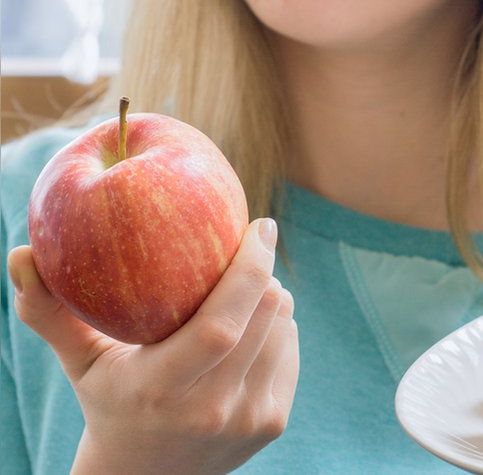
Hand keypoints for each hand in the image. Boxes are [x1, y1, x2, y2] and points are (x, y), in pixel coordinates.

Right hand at [8, 218, 298, 474]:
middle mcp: (210, 409)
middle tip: (248, 247)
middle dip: (262, 271)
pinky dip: (277, 327)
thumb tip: (21, 253)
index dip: (249, 269)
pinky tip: (251, 327)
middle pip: (264, 316)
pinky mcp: (273, 423)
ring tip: (243, 290)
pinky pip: (290, 351)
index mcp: (160, 389)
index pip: (221, 324)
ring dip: (271, 297)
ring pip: (283, 328)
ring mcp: (248, 419)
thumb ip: (50, 311)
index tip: (258, 225)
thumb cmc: (110, 401)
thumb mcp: (80, 362)